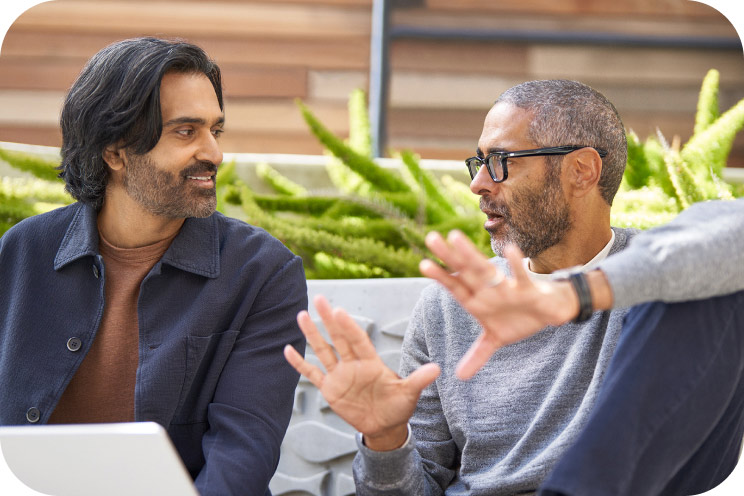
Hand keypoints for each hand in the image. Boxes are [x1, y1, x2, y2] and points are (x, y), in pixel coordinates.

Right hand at [284, 295, 440, 450]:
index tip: (339, 311)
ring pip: (323, 351)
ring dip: (312, 335)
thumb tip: (438, 369)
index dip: (348, 327)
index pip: (358, 340)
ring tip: (301, 315)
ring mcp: (339, 375)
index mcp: (371, 362)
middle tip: (321, 299)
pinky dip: (299, 363)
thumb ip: (418, 380)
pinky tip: (287, 349)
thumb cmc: (398, 406)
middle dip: (329, 320)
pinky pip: (311, 374)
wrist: (385, 425)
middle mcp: (353, 364)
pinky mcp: (330, 389)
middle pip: (338, 338)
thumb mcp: (410, 393)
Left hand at [420, 230, 577, 379]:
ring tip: (455, 237)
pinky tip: (510, 250)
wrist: (550, 311)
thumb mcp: (495, 340)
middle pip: (464, 271)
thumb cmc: (518, 318)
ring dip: (470, 254)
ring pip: (485, 269)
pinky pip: (521, 276)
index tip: (423, 263)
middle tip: (431, 237)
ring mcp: (506, 288)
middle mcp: (488, 290)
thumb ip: (477, 355)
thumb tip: (460, 376)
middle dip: (448, 256)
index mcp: (478, 300)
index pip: (455, 287)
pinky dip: (516, 265)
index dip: (440, 277)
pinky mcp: (528, 289)